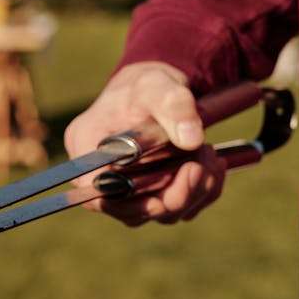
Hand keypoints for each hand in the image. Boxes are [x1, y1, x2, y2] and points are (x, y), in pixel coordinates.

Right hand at [63, 62, 226, 225]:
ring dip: (192, 193)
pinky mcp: (146, 196)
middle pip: (127, 210)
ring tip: (209, 155)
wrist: (156, 91)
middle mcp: (98, 173)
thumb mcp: (158, 85)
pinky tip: (212, 166)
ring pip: (155, 213)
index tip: (167, 185)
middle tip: (200, 164)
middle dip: (172, 195)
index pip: (93, 188)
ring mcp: (123, 189)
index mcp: (86, 145)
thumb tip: (192, 139)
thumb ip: (174, 105)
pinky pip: (173, 211)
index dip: (126, 199)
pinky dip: (199, 194)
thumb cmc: (147, 86)